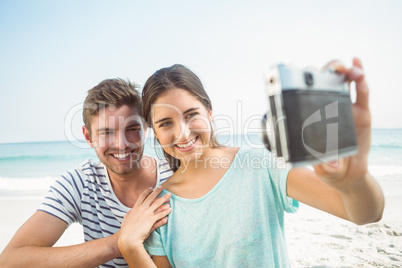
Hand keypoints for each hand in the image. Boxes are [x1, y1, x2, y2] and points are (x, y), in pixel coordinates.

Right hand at [118, 186, 171, 250]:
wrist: (128, 238)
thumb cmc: (126, 231)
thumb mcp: (125, 220)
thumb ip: (128, 215)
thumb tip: (129, 211)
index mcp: (135, 208)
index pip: (142, 196)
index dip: (147, 191)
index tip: (151, 188)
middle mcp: (141, 209)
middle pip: (151, 197)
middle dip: (157, 191)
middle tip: (162, 187)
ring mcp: (146, 214)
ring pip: (157, 204)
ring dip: (164, 199)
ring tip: (169, 195)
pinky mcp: (151, 220)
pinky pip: (160, 214)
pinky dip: (166, 211)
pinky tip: (170, 209)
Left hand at [313, 58, 370, 188]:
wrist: (346, 174)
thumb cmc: (327, 166)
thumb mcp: (322, 166)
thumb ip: (323, 164)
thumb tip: (330, 163)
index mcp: (315, 118)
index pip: (308, 94)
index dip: (307, 81)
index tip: (306, 75)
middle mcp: (329, 109)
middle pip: (328, 82)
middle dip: (329, 70)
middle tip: (333, 70)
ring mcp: (346, 109)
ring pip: (346, 84)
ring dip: (348, 71)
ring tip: (352, 68)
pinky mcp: (362, 113)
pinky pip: (363, 94)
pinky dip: (362, 81)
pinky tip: (360, 69)